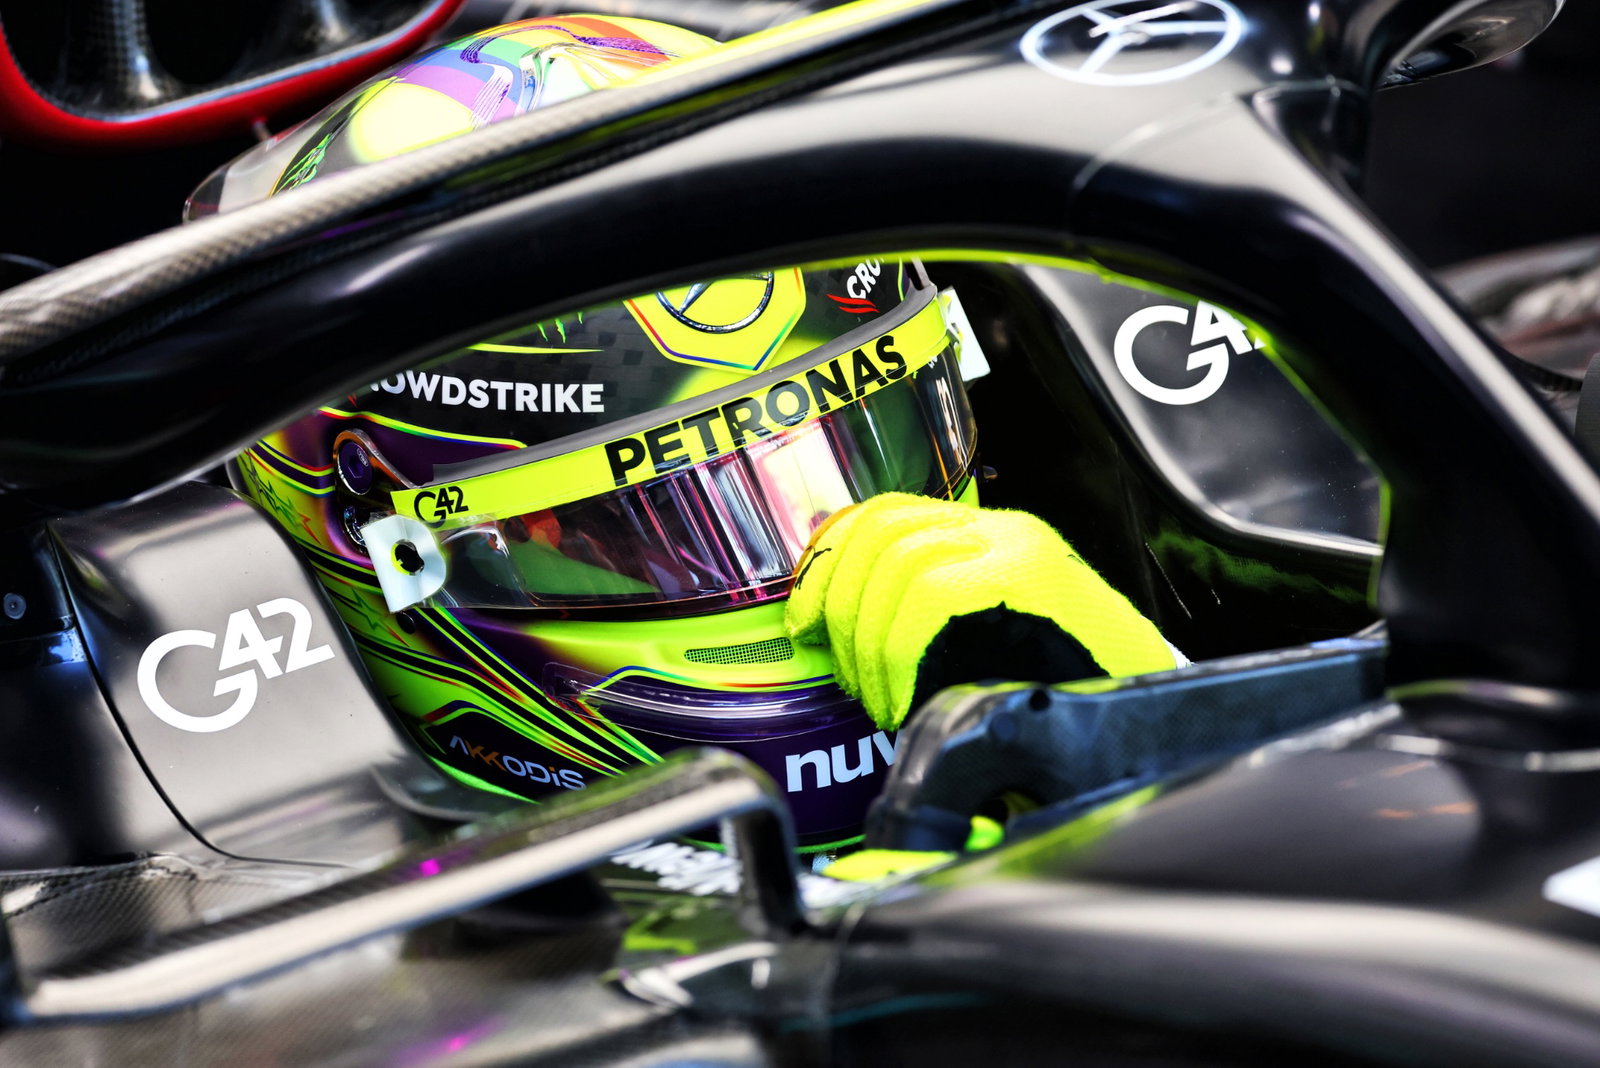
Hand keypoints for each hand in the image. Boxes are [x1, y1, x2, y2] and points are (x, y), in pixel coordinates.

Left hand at [785, 493, 1176, 729]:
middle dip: (838, 603)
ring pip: (896, 567)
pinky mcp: (1027, 577)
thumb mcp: (978, 647)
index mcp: (989, 538)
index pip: (886, 515)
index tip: (806, 617)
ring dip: (869, 644)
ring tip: (883, 699)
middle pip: (881, 533)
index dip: (830, 561)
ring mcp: (1017, 547)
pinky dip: (897, 658)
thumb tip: (831, 627)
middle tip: (843, 670)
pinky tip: (904, 699)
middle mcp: (1002, 531)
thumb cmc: (1057, 698)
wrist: (1149, 723)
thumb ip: (921, 620)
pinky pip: (926, 602)